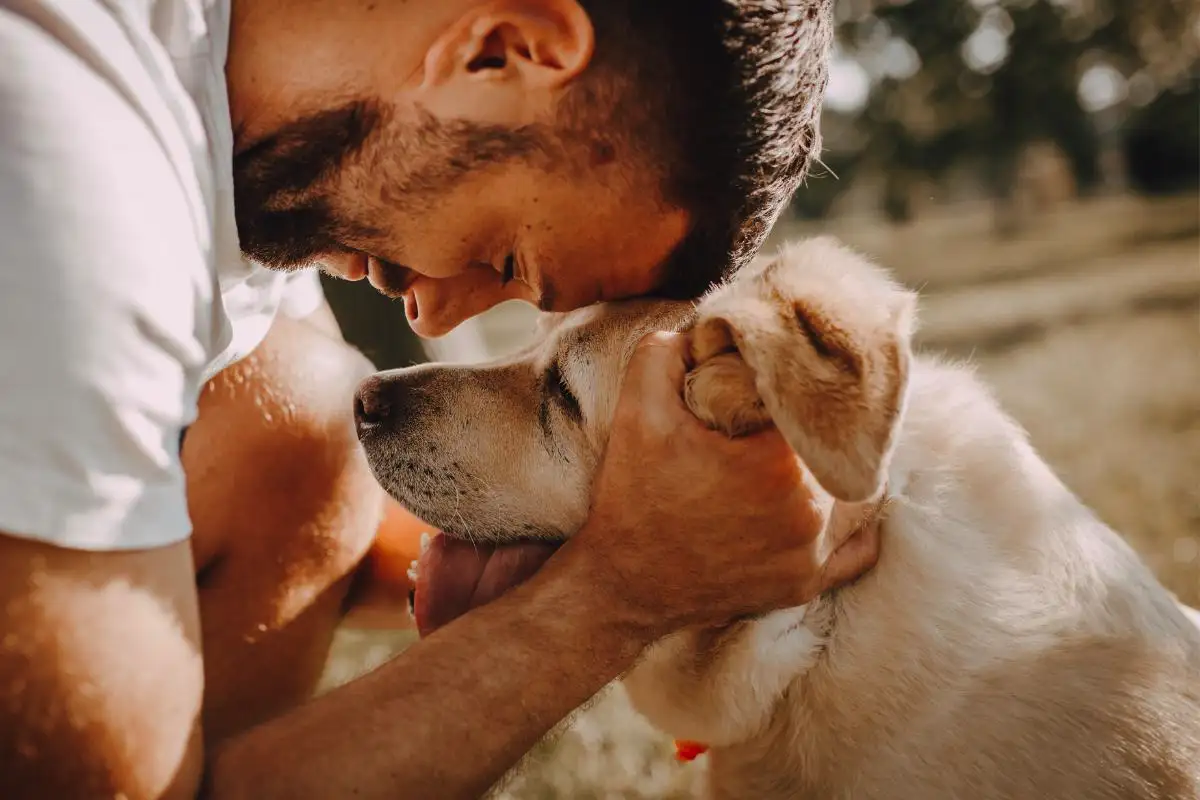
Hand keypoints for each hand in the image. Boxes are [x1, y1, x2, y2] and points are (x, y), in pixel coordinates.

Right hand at [573, 331, 879, 637]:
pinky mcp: (805, 584)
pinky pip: (857, 548)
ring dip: (837, 468)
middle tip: (791, 414)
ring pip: (856, 492)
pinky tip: (829, 500)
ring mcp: (812, 554)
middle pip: (840, 446)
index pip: (816, 403)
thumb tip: (704, 331)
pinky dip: (851, 524)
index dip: (799, 384)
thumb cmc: (632, 499)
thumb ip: (666, 352)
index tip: (779, 380)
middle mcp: (810, 512)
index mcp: (779, 463)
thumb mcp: (637, 412)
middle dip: (817, 426)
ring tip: (810, 451)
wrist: (621, 586)